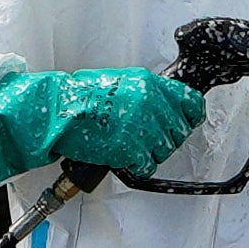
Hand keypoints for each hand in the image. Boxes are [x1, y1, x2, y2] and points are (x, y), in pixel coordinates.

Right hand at [0, 66, 206, 185]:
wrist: (58, 111)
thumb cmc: (82, 97)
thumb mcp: (120, 82)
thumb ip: (147, 94)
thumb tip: (167, 107)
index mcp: (149, 84)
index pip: (190, 101)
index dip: (190, 115)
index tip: (186, 121)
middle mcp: (150, 103)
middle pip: (179, 130)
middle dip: (166, 138)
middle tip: (147, 139)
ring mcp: (141, 126)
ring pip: (165, 150)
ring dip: (151, 152)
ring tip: (131, 146)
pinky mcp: (129, 148)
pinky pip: (147, 165)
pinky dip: (137, 165)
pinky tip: (124, 156)